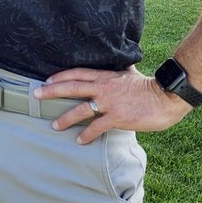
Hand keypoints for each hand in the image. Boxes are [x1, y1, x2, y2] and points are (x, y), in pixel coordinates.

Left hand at [34, 65, 192, 143]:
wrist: (166, 96)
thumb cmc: (149, 85)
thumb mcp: (130, 72)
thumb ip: (119, 70)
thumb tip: (119, 62)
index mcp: (106, 76)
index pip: (77, 73)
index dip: (61, 76)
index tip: (47, 80)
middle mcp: (103, 87)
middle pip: (72, 87)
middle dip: (52, 91)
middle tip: (36, 95)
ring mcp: (109, 103)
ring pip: (80, 109)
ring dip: (65, 117)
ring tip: (54, 125)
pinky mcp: (117, 117)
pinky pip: (97, 127)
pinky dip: (87, 134)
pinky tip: (80, 140)